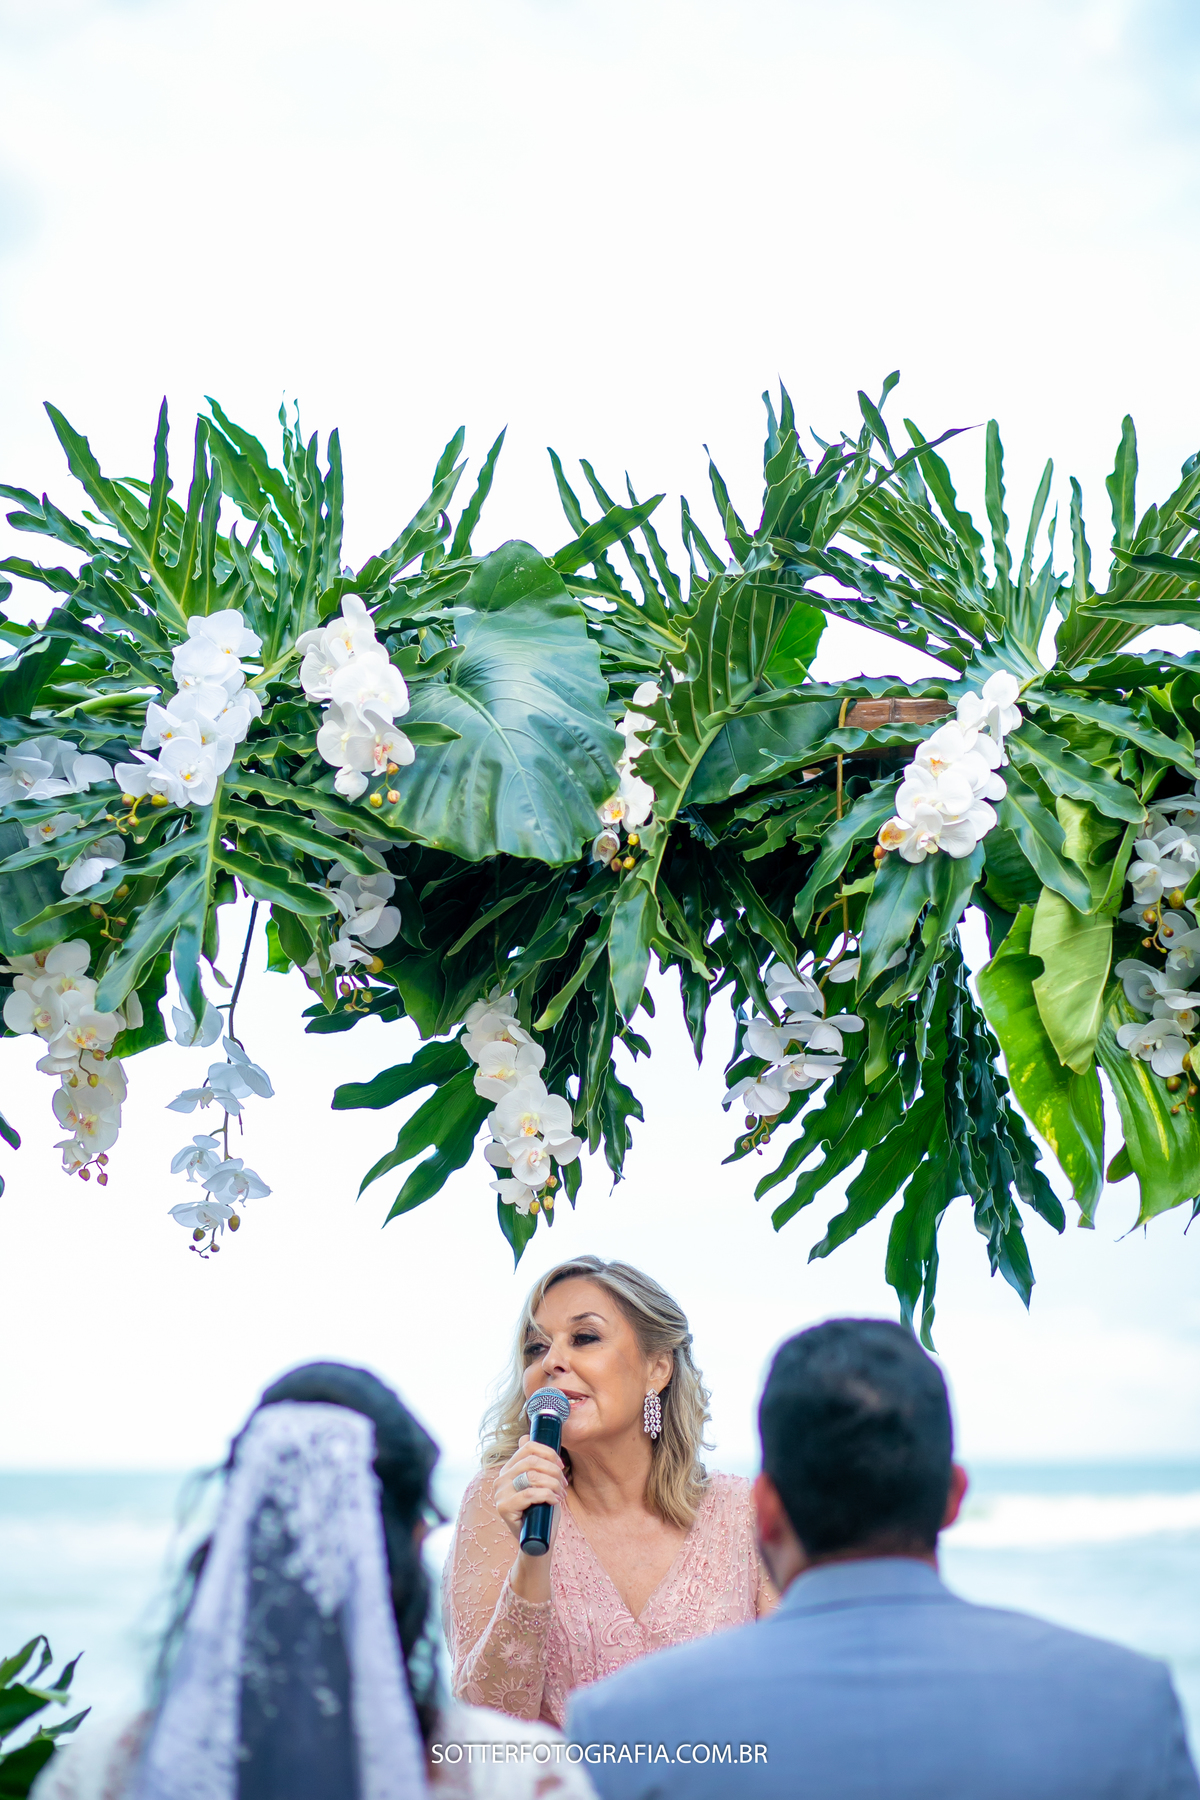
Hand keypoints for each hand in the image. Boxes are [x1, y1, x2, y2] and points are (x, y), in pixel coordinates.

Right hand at [494, 1433, 567, 1551]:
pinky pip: (529, 1493)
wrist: (538, 1542)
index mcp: (509, 1469)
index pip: (528, 1446)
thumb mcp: (540, 1483)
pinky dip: (548, 1495)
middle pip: (532, 1461)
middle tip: (564, 1483)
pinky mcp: (504, 1508)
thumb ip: (533, 1462)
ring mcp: (500, 1494)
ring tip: (561, 1494)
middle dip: (554, 1470)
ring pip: (532, 1476)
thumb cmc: (541, 1511)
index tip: (561, 1465)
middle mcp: (501, 1479)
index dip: (548, 1452)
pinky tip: (555, 1501)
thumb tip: (525, 1436)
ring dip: (553, 1484)